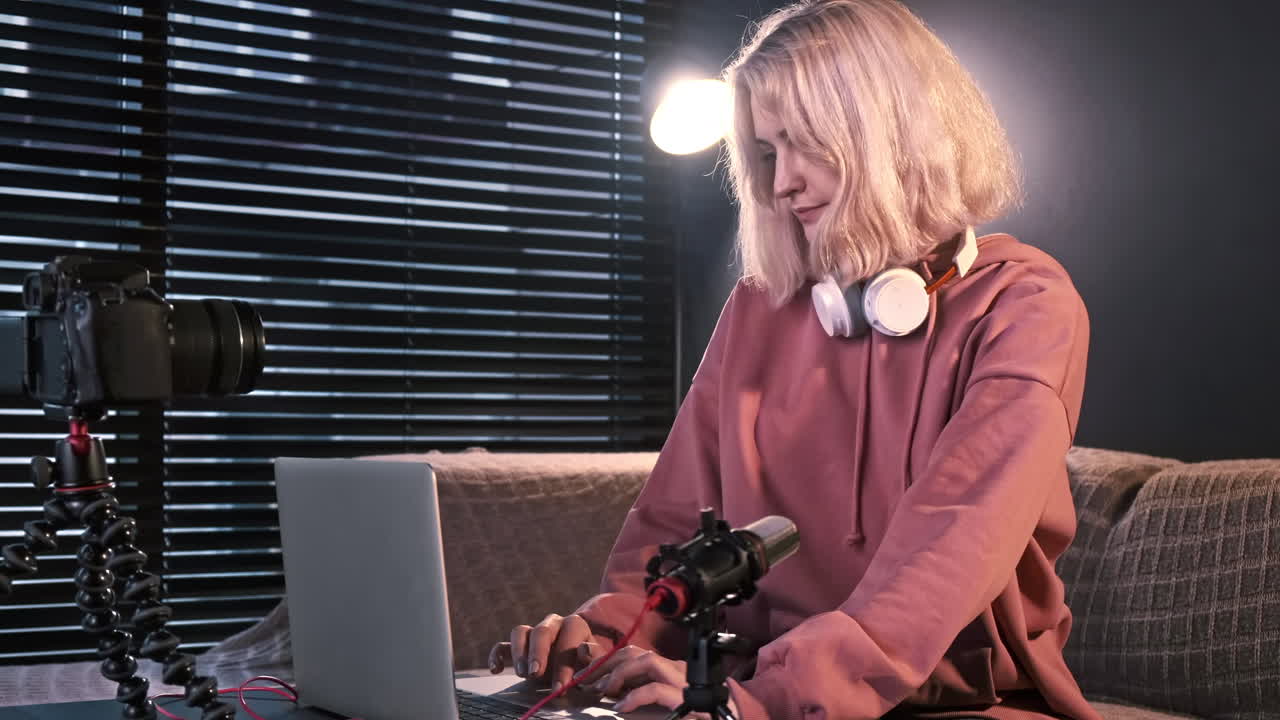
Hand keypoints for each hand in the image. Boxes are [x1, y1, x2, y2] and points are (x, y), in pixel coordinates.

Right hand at [488, 613, 609, 691]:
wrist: (577, 666)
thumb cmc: (588, 665)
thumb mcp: (596, 663)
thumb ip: (594, 658)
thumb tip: (584, 650)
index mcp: (575, 625)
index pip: (568, 637)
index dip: (563, 663)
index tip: (560, 687)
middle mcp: (553, 624)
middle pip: (542, 631)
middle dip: (538, 654)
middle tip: (536, 674)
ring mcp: (533, 633)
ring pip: (520, 632)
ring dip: (519, 653)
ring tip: (523, 674)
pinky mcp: (518, 646)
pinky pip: (503, 645)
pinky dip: (497, 655)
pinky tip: (496, 669)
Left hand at [572, 645, 739, 717]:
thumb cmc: (696, 715)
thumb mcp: (659, 702)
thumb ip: (636, 690)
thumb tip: (607, 688)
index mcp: (668, 671)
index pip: (634, 654)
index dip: (606, 661)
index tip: (585, 675)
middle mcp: (676, 671)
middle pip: (637, 653)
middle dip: (607, 663)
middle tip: (585, 681)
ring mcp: (684, 683)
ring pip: (649, 662)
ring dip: (620, 673)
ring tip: (603, 690)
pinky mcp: (689, 700)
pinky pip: (659, 690)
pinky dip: (636, 695)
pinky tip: (622, 706)